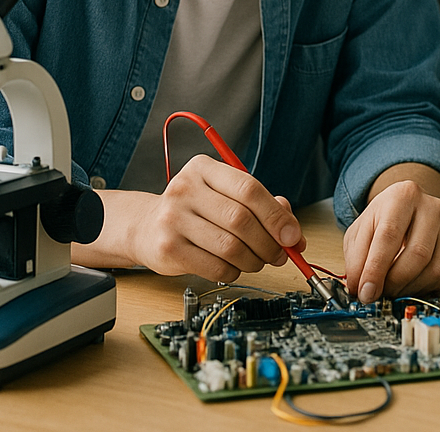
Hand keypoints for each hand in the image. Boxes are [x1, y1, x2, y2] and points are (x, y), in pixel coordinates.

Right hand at [74, 154, 304, 281]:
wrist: (146, 226)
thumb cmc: (197, 209)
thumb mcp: (225, 194)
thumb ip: (261, 204)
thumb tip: (292, 229)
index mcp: (204, 168)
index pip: (249, 188)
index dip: (276, 214)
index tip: (293, 235)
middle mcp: (185, 189)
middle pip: (241, 219)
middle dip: (269, 242)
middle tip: (280, 254)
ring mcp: (173, 219)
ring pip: (230, 246)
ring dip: (254, 260)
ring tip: (259, 261)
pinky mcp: (168, 249)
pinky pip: (215, 267)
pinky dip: (234, 271)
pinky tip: (235, 267)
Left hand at [343, 176, 439, 304]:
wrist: (405, 211)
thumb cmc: (382, 221)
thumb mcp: (360, 233)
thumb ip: (356, 259)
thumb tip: (359, 290)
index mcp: (403, 196)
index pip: (389, 235)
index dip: (376, 268)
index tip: (366, 292)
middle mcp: (431, 207)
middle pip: (417, 254)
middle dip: (394, 282)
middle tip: (378, 294)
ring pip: (434, 269)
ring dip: (409, 289)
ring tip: (392, 288)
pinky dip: (423, 289)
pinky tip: (409, 284)